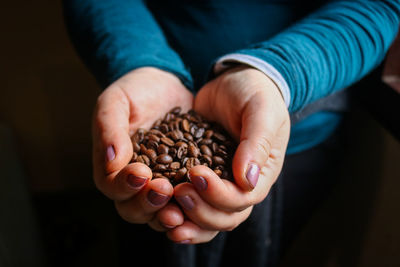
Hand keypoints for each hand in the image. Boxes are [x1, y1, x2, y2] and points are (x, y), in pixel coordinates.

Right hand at [92, 67, 191, 230]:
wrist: (169, 84)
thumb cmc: (137, 91)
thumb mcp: (117, 101)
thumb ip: (109, 128)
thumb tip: (111, 160)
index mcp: (114, 166)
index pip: (112, 187)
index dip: (124, 186)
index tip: (141, 173)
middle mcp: (137, 183)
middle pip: (135, 209)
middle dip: (148, 204)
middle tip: (164, 190)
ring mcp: (163, 184)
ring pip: (162, 213)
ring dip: (171, 213)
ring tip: (184, 205)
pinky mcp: (187, 181)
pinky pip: (191, 202)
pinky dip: (196, 206)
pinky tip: (207, 200)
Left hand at [167, 66, 289, 243]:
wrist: (234, 82)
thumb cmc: (254, 93)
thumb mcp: (261, 111)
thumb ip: (256, 143)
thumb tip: (247, 180)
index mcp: (260, 173)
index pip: (243, 199)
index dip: (220, 195)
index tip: (197, 175)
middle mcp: (240, 185)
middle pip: (223, 217)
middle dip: (200, 212)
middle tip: (178, 193)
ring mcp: (219, 183)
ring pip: (206, 218)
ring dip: (186, 221)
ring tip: (164, 216)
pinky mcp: (197, 176)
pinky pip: (189, 202)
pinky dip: (176, 211)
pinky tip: (158, 211)